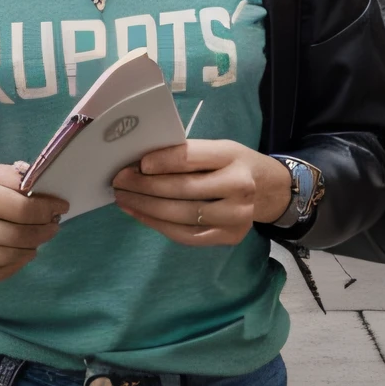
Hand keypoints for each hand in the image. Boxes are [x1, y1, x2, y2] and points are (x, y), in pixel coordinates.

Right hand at [0, 164, 68, 285]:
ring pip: (8, 256)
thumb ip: (14, 181)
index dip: (46, 209)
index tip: (60, 207)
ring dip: (32, 248)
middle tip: (53, 226)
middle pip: (16, 235)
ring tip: (38, 239)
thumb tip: (47, 197)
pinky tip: (20, 252)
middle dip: (43, 231)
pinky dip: (16, 264)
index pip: (19, 207)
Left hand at [112, 140, 292, 246]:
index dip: (161, 162)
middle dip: (145, 186)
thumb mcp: (216, 148)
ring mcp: (236, 216)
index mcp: (232, 156)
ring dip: (146, 208)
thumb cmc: (231, 164)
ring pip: (182, 215)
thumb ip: (185, 154)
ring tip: (124, 199)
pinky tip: (140, 215)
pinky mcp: (230, 237)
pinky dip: (159, 225)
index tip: (137, 164)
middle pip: (183, 189)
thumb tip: (139, 164)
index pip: (190, 158)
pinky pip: (187, 235)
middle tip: (119, 182)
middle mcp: (239, 187)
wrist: (266, 189)